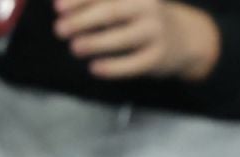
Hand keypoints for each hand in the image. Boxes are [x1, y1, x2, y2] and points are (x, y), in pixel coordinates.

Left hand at [54, 0, 221, 80]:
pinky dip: (113, 67)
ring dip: (96, 42)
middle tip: (59, 29)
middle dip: (83, 21)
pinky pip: (134, 64)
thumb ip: (96, 3)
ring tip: (75, 47)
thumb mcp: (124, 3)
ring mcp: (155, 32)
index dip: (80, 0)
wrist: (182, 37)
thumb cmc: (138, 18)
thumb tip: (58, 6)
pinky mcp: (157, 56)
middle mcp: (149, 7)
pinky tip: (94, 68)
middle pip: (113, 12)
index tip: (57, 7)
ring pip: (123, 38)